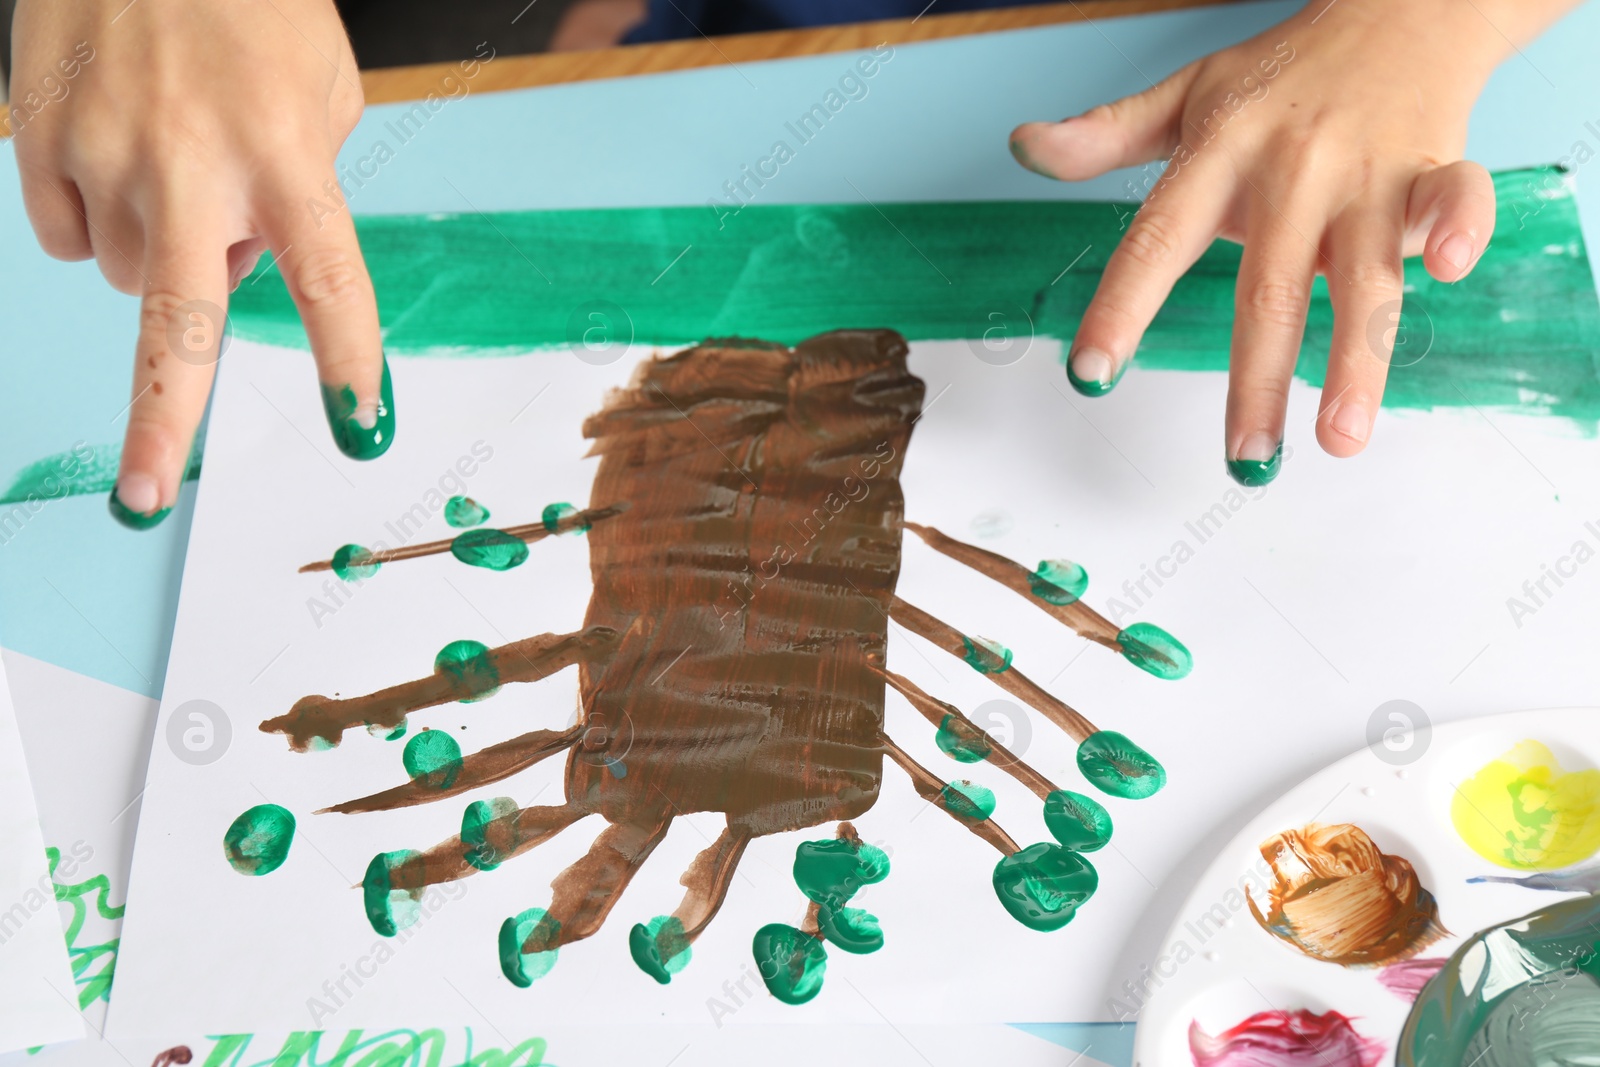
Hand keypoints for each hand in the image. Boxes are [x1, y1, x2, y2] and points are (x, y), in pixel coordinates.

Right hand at [10, 0, 391, 529]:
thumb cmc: (248, 0)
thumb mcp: (322, 84)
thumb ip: (305, 184)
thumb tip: (248, 260)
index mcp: (287, 153)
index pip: (331, 280)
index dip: (348, 361)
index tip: (364, 428)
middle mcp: (193, 165)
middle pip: (176, 326)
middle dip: (161, 424)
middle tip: (142, 501)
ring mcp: (104, 154)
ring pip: (132, 279)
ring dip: (161, 253)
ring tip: (171, 161)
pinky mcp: (36, 139)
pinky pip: (71, 240)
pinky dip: (98, 220)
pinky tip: (114, 153)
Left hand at [1011, 0, 1574, 484]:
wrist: (1397, 4)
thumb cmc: (1282, 73)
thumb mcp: (1186, 96)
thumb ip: (1107, 135)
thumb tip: (1025, 148)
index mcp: (1216, 159)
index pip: (1155, 243)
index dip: (1120, 309)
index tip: (1090, 376)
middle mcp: (1288, 173)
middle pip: (1268, 290)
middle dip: (1255, 383)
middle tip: (1244, 462)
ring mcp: (1363, 172)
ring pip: (1361, 275)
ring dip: (1355, 361)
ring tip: (1341, 437)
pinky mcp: (1433, 163)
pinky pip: (1455, 196)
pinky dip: (1459, 227)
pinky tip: (1449, 270)